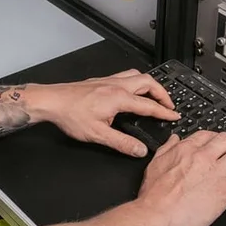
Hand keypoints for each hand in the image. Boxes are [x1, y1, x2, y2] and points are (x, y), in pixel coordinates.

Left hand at [26, 70, 177, 156]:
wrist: (51, 101)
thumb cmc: (70, 115)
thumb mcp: (97, 134)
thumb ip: (122, 143)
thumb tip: (140, 150)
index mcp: (119, 98)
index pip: (149, 105)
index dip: (164, 112)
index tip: (175, 116)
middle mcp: (116, 85)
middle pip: (148, 82)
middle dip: (162, 93)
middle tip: (169, 104)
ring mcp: (108, 80)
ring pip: (137, 75)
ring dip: (150, 84)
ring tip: (155, 95)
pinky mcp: (100, 80)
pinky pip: (125, 76)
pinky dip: (136, 81)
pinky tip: (132, 90)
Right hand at [135, 130, 225, 225]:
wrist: (159, 214)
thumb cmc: (155, 195)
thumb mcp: (155, 164)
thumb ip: (167, 149)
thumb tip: (173, 139)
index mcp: (186, 150)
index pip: (207, 135)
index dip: (215, 136)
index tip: (217, 140)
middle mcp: (204, 158)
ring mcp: (217, 174)